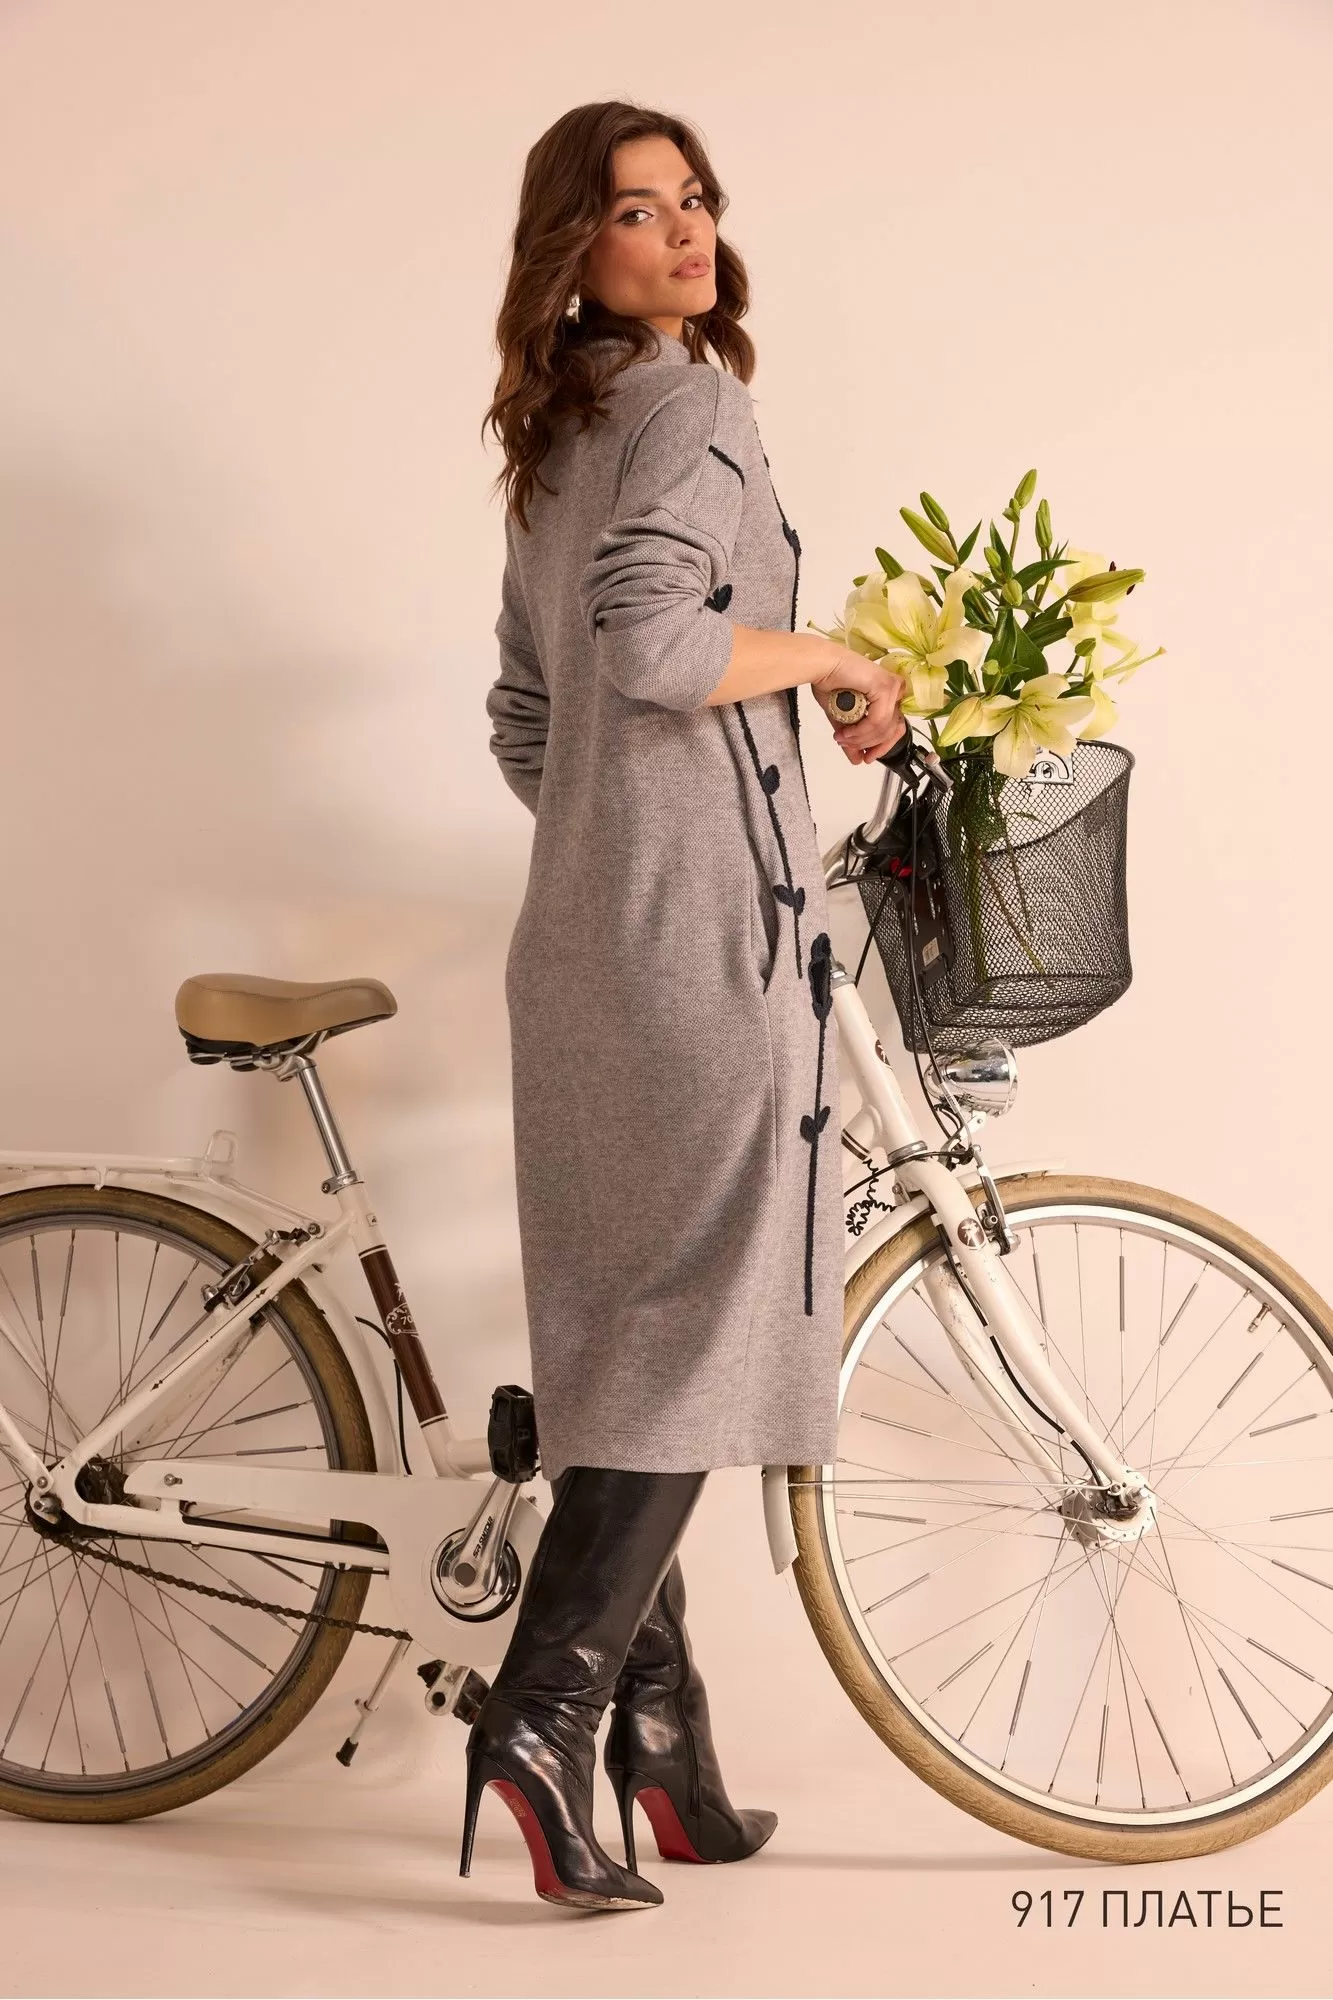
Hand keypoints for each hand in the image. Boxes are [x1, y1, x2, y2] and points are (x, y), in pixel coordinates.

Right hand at [810, 646, 908, 765]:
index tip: (867, 758)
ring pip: (884, 727)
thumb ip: (853, 738)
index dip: (883, 746)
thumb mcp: (844, 719)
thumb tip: (857, 760)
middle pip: (892, 730)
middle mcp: (894, 690)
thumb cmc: (829, 682)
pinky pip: (878, 720)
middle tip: (850, 748)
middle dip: (869, 744)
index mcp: (888, 696)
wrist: (821, 666)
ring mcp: (892, 688)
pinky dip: (862, 730)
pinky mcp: (885, 687)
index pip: (896, 728)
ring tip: (844, 738)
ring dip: (862, 738)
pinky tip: (848, 732)